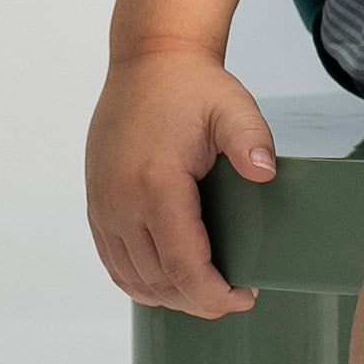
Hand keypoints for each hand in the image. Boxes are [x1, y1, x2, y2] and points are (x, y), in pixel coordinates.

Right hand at [87, 47, 278, 317]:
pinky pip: (114, 263)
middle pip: (159, 281)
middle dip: (199, 301)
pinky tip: (171, 281)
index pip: (183, 266)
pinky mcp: (97, 206)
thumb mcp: (231, 106)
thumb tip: (266, 172)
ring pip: (134, 279)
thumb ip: (251, 139)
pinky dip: (142, 282)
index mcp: (156, 184)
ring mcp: (104, 207)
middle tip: (233, 297)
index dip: (213, 294)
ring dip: (171, 296)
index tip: (243, 298)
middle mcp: (121, 202)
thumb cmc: (191, 87)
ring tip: (207, 290)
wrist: (148, 62)